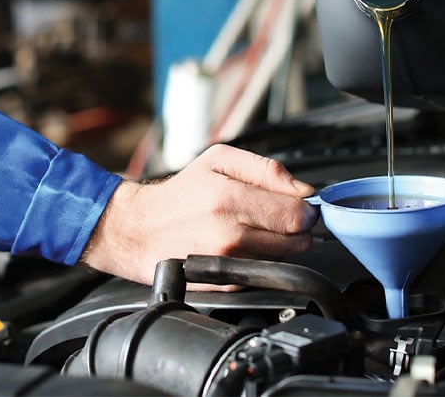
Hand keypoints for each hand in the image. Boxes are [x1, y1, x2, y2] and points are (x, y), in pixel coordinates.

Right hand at [80, 144, 317, 286]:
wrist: (140, 231)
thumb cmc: (180, 194)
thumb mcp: (218, 160)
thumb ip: (267, 169)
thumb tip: (303, 192)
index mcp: (230, 198)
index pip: (298, 214)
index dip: (304, 209)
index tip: (295, 205)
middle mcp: (230, 234)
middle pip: (298, 240)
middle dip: (295, 228)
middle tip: (273, 217)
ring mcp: (228, 263)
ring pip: (284, 257)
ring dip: (277, 245)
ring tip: (250, 229)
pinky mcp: (225, 283)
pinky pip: (264, 272)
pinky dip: (259, 260)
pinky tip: (238, 247)